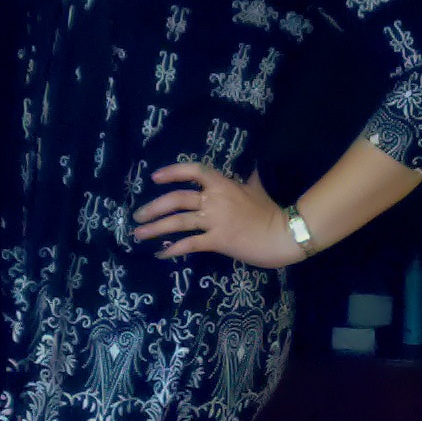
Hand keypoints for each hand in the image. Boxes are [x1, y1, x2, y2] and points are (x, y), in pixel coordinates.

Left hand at [132, 163, 302, 267]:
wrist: (284, 233)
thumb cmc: (271, 211)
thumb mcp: (257, 188)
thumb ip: (249, 178)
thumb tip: (254, 167)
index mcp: (223, 184)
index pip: (193, 171)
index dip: (172, 172)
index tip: (154, 177)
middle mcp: (215, 199)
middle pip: (176, 199)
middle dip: (153, 207)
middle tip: (138, 216)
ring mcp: (215, 220)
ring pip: (178, 221)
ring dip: (155, 228)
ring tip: (139, 234)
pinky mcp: (218, 240)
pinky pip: (190, 244)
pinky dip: (173, 249)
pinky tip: (161, 254)